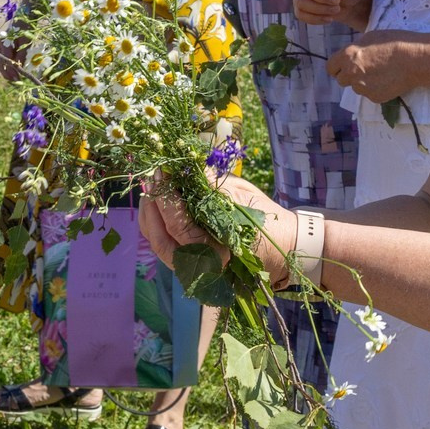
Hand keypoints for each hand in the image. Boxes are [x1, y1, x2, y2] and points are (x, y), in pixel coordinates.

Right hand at [0, 31, 27, 83]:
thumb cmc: (25, 29)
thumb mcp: (25, 42)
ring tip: (16, 78)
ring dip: (8, 71)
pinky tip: (15, 70)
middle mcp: (0, 46)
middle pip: (1, 64)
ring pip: (2, 63)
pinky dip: (9, 65)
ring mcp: (0, 46)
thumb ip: (21, 54)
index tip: (17, 79)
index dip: (10, 72)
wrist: (23, 17)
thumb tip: (19, 67)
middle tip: (17, 81)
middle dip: (8, 74)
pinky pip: (5, 59)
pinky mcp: (4, 47)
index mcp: (4, 45)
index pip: (5, 62)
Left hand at [135, 174, 294, 281]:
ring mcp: (191, 266)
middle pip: (159, 239)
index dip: (167, 197)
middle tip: (154, 178)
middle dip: (153, 206)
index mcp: (215, 253)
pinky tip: (159, 201)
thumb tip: (186, 162)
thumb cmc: (263, 221)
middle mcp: (199, 265)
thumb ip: (211, 185)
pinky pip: (163, 242)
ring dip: (150, 214)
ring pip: (157, 242)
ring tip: (154, 187)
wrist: (279, 245)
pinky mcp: (187, 259)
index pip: (179, 226)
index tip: (164, 172)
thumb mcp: (241, 198)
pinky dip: (156, 221)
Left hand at [326, 33, 414, 102]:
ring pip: (357, 88)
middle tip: (364, 70)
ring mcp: (362, 88)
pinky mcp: (374, 97)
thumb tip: (350, 55)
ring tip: (381, 73)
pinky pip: (370, 94)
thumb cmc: (395, 42)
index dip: (337, 67)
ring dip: (364, 83)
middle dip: (350, 76)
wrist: (415, 60)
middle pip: (341, 80)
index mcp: (348, 56)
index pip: (330, 68)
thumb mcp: (370, 37)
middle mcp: (351, 73)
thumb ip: (356, 48)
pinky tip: (388, 80)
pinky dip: (376, 89)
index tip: (343, 67)